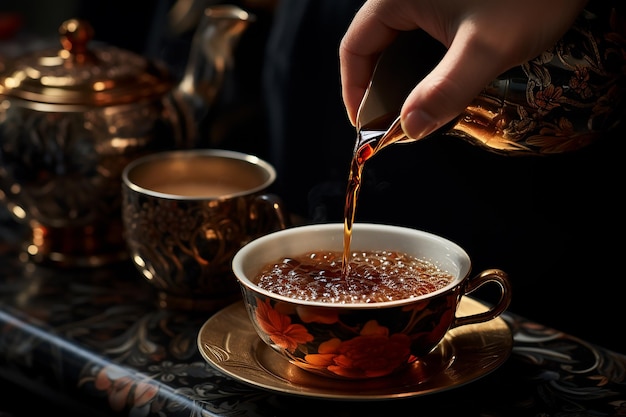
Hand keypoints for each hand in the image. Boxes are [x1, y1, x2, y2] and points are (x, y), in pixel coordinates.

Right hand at [339, 0, 587, 139]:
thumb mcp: (486, 47)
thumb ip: (446, 90)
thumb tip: (410, 128)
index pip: (354, 47)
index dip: (354, 90)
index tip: (366, 125)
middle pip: (375, 48)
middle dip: (380, 89)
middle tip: (393, 125)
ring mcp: (429, 1)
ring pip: (400, 46)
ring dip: (404, 81)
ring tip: (417, 111)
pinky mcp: (451, 6)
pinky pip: (424, 41)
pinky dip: (426, 68)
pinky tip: (442, 86)